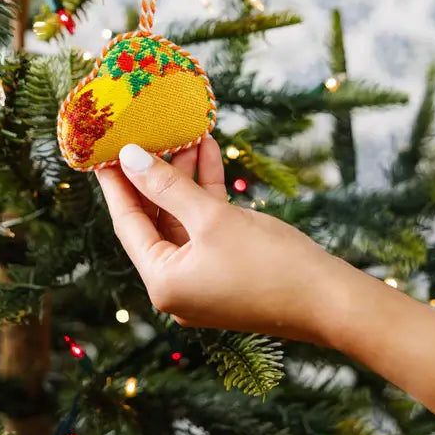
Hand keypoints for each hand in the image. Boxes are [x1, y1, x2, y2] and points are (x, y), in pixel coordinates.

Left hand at [95, 137, 342, 341]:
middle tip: (146, 133)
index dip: (117, 183)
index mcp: (163, 282)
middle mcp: (176, 286)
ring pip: (183, 219)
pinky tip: (209, 154)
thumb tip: (131, 158)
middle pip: (155, 219)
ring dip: (184, 177)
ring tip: (184, 133)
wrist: (331, 301)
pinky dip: (207, 194)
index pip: (128, 224)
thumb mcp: (213, 218)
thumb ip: (168, 186)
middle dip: (156, 174)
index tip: (104, 150)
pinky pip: (207, 227)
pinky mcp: (227, 271)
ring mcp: (202, 280)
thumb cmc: (270, 263)